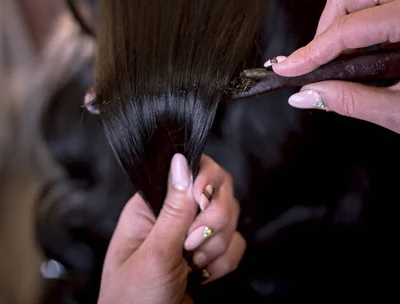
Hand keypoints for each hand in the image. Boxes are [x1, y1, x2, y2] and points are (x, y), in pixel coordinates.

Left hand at [98, 154, 244, 303]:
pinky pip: (236, 243)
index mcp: (152, 204)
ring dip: (216, 245)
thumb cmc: (132, 301)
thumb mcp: (153, 253)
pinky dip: (225, 261)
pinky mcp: (209, 254)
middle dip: (212, 220)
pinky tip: (203, 276)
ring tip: (192, 265)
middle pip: (218, 188)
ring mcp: (193, 234)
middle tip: (190, 245)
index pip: (190, 168)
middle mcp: (174, 213)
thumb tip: (181, 159)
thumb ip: (174, 209)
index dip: (204, 180)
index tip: (201, 202)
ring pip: (230, 217)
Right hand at [267, 0, 399, 132]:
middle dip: (322, 30)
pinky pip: (371, 1)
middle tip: (314, 65)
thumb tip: (306, 95)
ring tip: (335, 61)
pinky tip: (356, 54)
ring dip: (336, 24)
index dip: (313, 51)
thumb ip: (353, 100)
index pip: (349, 29)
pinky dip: (354, 24)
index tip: (288, 69)